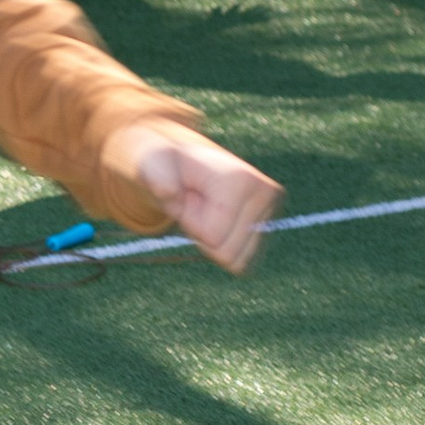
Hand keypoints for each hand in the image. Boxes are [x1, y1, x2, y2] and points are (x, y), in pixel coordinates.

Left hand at [119, 124, 282, 273]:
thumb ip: (158, 178)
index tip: (186, 197)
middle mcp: (266, 195)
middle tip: (196, 204)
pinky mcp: (269, 227)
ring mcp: (271, 212)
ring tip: (205, 210)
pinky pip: (243, 261)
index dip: (191, 223)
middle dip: (202, 233)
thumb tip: (167, 193)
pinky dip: (222, 247)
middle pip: (227, 253)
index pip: (213, 236)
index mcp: (242, 179)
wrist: (182, 163)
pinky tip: (217, 220)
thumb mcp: (152, 165)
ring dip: (212, 241)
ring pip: (237, 260)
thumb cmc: (165, 166)